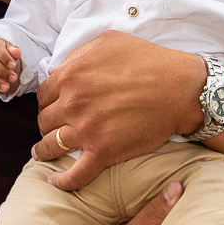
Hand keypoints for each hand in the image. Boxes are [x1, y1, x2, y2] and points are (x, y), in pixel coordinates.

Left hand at [32, 32, 204, 189]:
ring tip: (43, 154)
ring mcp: (86, 129)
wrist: (180, 90)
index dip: (47, 101)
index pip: (43, 94)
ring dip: (44, 150)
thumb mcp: (110, 42)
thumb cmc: (149, 61)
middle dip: (47, 124)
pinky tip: (56, 181)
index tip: (53, 107)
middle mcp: (73, 103)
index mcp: (72, 75)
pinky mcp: (103, 152)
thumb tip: (55, 72)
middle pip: (45, 119)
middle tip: (53, 128)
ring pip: (51, 146)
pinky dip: (62, 181)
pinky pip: (75, 174)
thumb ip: (78, 54)